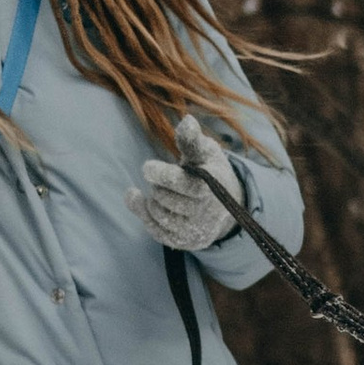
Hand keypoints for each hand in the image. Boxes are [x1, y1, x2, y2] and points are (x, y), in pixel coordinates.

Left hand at [128, 116, 243, 251]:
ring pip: (157, 213)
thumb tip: (187, 121)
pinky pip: (154, 230)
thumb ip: (192, 140)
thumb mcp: (205, 152)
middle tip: (163, 177)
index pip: (182, 183)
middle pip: (164, 197)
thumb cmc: (208, 169)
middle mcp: (207, 212)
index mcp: (214, 187)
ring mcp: (196, 230)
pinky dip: (144, 213)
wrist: (224, 204)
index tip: (147, 167)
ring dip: (152, 198)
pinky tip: (139, 200)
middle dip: (158, 184)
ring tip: (160, 190)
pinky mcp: (185, 242)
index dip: (161, 175)